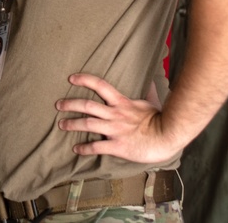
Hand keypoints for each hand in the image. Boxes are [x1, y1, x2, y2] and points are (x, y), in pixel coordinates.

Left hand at [55, 73, 179, 163]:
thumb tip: (151, 81)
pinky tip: (76, 150)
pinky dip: (84, 148)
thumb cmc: (162, 119)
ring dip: (72, 124)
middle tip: (58, 105)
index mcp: (122, 102)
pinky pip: (97, 147)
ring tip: (61, 125)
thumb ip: (147, 92)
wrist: (168, 136)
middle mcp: (115, 114)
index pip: (100, 86)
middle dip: (70, 104)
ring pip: (88, 124)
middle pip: (87, 105)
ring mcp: (115, 130)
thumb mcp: (151, 102)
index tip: (71, 78)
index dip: (84, 80)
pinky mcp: (117, 146)